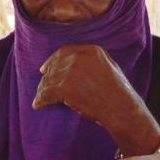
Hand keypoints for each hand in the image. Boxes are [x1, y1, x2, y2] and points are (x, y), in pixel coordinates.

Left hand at [33, 44, 159, 150]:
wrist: (121, 109)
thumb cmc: (118, 93)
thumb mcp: (109, 67)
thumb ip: (90, 62)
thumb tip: (69, 65)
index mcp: (91, 50)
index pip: (63, 52)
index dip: (51, 61)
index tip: (43, 69)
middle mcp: (79, 58)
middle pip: (54, 67)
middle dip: (47, 79)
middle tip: (42, 89)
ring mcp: (71, 71)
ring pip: (48, 80)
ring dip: (43, 91)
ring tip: (40, 99)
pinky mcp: (64, 87)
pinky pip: (46, 93)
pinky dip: (40, 100)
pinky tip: (38, 105)